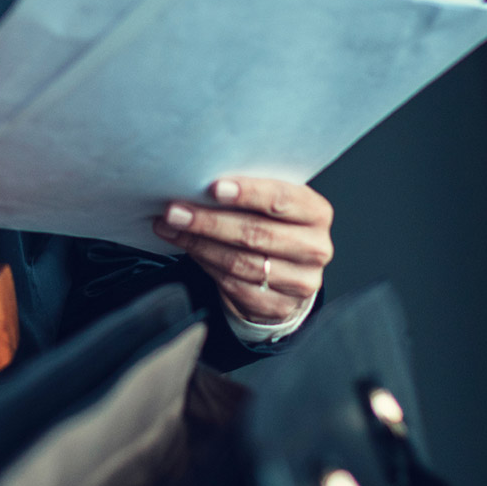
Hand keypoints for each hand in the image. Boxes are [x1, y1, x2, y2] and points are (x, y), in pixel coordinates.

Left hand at [153, 177, 333, 324]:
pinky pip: (234, 284)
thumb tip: (199, 179)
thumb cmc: (272, 223)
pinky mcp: (278, 306)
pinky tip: (187, 248)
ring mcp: (300, 281)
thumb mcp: (272, 202)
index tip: (213, 187)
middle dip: (210, 221)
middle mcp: (315, 248)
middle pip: (256, 233)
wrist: (287, 270)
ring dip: (199, 243)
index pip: (282, 199)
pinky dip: (204, 263)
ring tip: (170, 227)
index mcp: (316, 213)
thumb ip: (249, 191)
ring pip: (240, 261)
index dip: (248, 193)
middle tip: (175, 211)